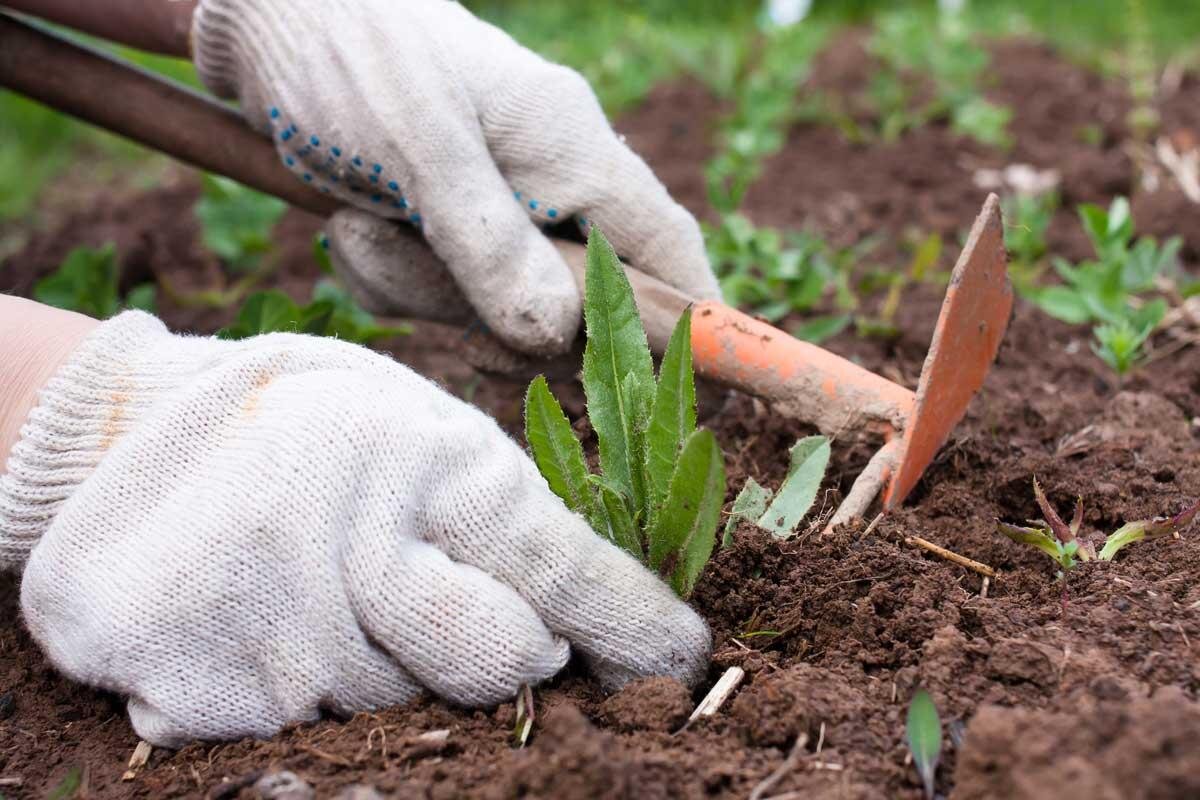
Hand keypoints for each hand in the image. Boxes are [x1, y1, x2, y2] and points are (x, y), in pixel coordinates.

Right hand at [1, 312, 709, 746]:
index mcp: (425, 459)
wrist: (139, 430)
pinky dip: (301, 692)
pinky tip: (271, 620)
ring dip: (384, 663)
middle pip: (492, 665)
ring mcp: (267, 622)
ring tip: (328, 583)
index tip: (676, 663)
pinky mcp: (190, 687)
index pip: (560, 567)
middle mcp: (351, 541)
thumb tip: (594, 632)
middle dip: (501, 650)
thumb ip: (507, 523)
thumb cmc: (319, 430)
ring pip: (395, 708)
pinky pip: (298, 736)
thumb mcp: (423, 433)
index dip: (632, 625)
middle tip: (440, 594)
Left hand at [191, 0, 720, 354]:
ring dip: (422, 289)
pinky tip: (352, 227)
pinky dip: (392, 276)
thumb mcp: (417, 148)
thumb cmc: (348, 54)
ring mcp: (498, 201)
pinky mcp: (447, 217)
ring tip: (363, 228)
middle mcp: (549, 178)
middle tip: (437, 298)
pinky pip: (439, 287)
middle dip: (499, 320)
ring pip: (494, 302)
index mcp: (573, 148)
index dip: (690, 323)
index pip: (665, 249)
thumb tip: (553, 334)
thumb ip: (488, 243)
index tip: (701, 391)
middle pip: (574, 300)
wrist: (266, 11)